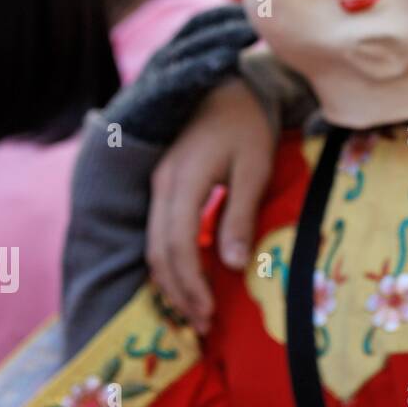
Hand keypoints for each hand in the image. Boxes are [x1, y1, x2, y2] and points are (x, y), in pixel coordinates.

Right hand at [106, 4, 256, 145]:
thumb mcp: (186, 94)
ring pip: (191, 50)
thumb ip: (206, 75)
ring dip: (223, 38)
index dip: (229, 14)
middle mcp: (163, 60)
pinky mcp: (148, 99)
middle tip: (262, 13)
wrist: (119, 158)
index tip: (262, 7)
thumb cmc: (161, 127)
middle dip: (230, 20)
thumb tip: (240, 62)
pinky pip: (178, 79)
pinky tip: (228, 61)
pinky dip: (203, 67)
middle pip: (199, 31)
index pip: (202, 24)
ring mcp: (154, 77)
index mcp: (173, 55)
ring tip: (251, 31)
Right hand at [146, 77, 275, 332]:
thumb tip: (232, 265)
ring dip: (170, 279)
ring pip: (152, 243)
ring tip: (194, 307)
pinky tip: (186, 276)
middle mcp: (161, 184)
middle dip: (177, 291)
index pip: (177, 245)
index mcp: (182, 180)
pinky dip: (168, 259)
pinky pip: (157, 230)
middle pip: (157, 251)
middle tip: (202, 323)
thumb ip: (240, 214)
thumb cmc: (248, 123)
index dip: (189, 284)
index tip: (208, 314)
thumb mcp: (255, 166)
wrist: (228, 83)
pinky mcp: (162, 182)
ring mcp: (157, 182)